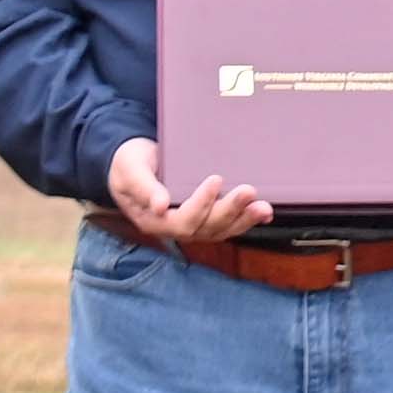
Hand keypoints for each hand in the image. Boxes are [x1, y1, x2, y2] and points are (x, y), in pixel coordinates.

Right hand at [109, 136, 271, 246]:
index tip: (215, 179)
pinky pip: (226, 224)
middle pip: (206, 228)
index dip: (201, 204)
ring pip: (220, 229)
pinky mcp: (204, 217)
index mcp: (153, 220)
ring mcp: (191, 224)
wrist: (133, 162)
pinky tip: (263, 213)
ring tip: (263, 207)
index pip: (182, 221)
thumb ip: (143, 187)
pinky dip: (245, 220)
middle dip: (230, 211)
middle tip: (248, 191)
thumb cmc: (128, 164)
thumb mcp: (130, 170)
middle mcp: (174, 227)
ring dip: (244, 219)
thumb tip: (160, 205)